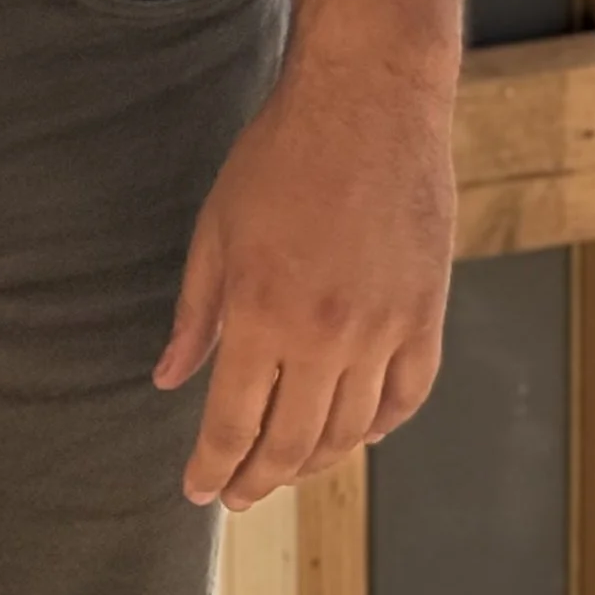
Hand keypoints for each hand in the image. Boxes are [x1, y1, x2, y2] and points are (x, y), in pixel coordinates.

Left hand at [153, 42, 454, 507]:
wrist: (367, 100)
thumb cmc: (282, 153)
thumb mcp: (216, 228)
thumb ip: (195, 312)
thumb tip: (168, 376)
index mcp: (263, 312)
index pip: (234, 423)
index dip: (213, 466)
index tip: (199, 490)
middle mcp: (326, 335)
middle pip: (292, 443)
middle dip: (259, 478)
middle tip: (239, 494)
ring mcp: (384, 330)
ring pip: (351, 433)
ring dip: (315, 461)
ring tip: (287, 467)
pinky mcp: (426, 315)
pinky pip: (406, 399)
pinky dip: (380, 428)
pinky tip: (356, 432)